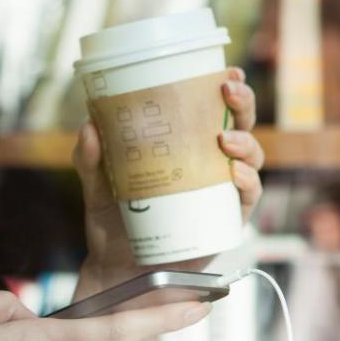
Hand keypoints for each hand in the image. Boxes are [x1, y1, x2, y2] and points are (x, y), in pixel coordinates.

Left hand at [72, 67, 264, 291]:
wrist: (116, 268)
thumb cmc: (112, 222)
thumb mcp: (96, 185)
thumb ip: (89, 158)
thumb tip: (89, 126)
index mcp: (185, 149)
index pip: (211, 113)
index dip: (226, 90)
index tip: (226, 72)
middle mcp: (209, 167)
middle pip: (240, 128)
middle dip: (242, 106)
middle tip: (229, 92)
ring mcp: (220, 193)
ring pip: (250, 160)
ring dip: (246, 144)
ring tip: (225, 140)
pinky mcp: (224, 221)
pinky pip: (247, 199)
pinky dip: (246, 183)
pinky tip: (233, 174)